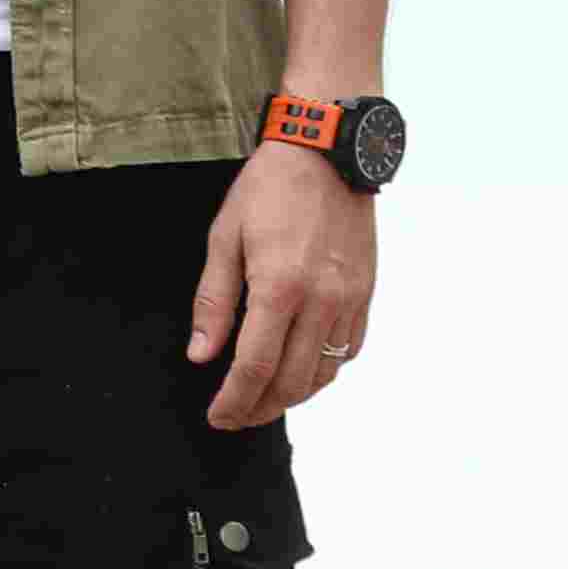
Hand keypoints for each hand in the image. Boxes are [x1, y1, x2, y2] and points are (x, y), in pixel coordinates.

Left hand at [189, 143, 373, 429]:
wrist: (327, 151)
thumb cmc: (270, 188)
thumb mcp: (224, 238)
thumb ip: (213, 302)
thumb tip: (202, 355)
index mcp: (279, 287)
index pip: (255, 368)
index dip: (234, 401)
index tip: (218, 417)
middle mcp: (321, 300)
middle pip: (292, 382)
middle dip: (260, 409)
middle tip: (235, 417)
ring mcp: (349, 299)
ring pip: (323, 373)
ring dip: (292, 397)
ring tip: (264, 400)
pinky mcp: (365, 293)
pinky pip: (348, 349)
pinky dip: (324, 371)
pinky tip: (302, 371)